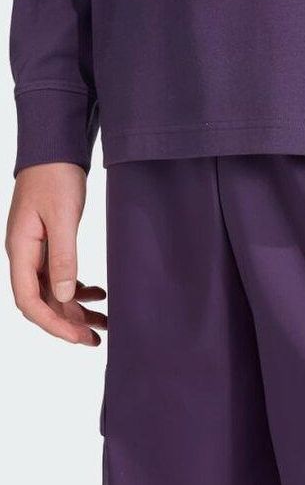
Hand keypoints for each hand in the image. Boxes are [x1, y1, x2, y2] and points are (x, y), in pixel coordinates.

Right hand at [5, 163, 106, 344]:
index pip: (29, 301)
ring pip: (53, 292)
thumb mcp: (63, 216)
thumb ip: (64, 256)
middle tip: (96, 338)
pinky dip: (78, 288)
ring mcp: (35, 250)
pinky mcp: (48, 243)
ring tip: (104, 322)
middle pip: (41, 302)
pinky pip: (59, 276)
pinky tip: (98, 293)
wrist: (54, 146)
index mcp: (20, 250)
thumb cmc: (55, 175)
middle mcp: (24, 255)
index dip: (52, 324)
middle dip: (66, 323)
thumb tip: (66, 297)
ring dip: (75, 309)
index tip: (78, 336)